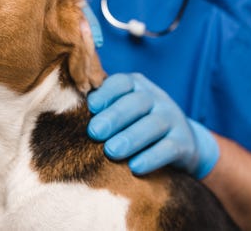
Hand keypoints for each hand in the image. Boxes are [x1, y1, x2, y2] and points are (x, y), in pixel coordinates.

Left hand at [87, 73, 218, 177]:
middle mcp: (157, 98)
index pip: (122, 82)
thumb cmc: (137, 124)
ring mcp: (173, 118)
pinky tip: (135, 167)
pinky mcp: (184, 143)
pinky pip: (169, 148)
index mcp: (137, 86)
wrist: (182, 143)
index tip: (90, 107)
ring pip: (154, 124)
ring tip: (111, 151)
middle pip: (137, 102)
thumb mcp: (124, 110)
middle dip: (115, 116)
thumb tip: (66, 112)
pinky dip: (152, 157)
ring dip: (131, 137)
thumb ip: (101, 107)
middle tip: (94, 132)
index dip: (106, 93)